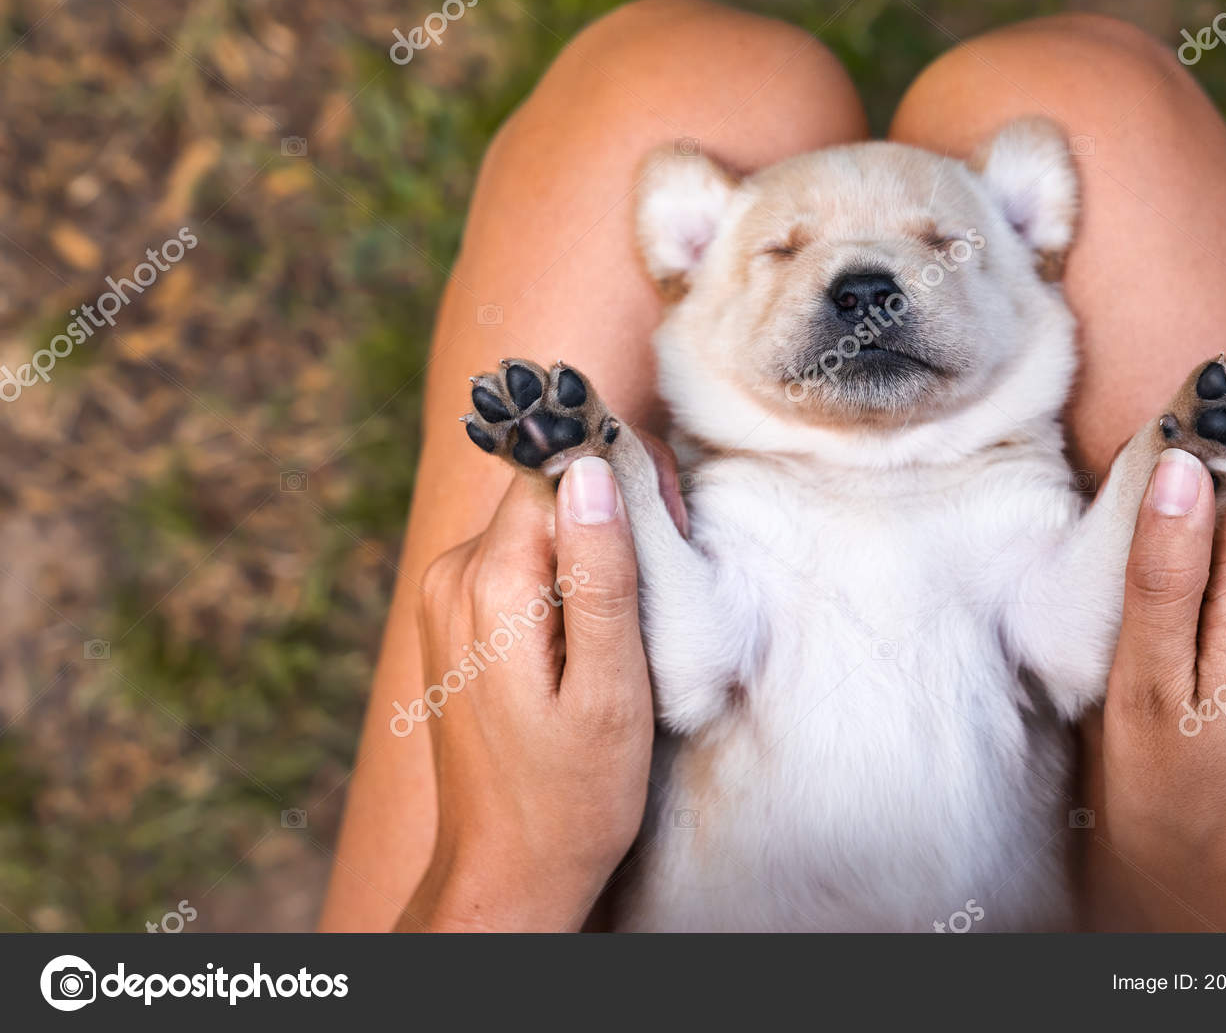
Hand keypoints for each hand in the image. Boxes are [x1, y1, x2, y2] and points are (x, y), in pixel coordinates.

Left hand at [397, 443, 674, 931]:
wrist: (506, 871)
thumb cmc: (570, 796)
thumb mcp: (610, 690)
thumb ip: (601, 575)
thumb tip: (591, 471)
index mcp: (489, 583)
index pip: (556, 468)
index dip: (622, 486)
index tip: (664, 534)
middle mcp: (452, 575)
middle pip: (545, 492)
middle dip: (611, 517)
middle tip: (658, 586)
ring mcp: (447, 596)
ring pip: (536, 525)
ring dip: (591, 551)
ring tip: (626, 626)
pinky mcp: (457, 616)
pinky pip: (519, 561)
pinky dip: (563, 579)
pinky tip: (591, 637)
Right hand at [1080, 448, 1225, 930]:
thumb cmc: (1177, 804)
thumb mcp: (1146, 688)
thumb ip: (1164, 571)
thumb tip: (1179, 464)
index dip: (1180, 462)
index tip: (1127, 496)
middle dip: (1186, 514)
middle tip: (1128, 579)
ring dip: (1203, 555)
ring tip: (1157, 628)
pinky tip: (1190, 646)